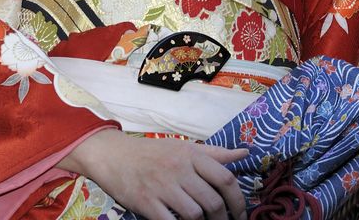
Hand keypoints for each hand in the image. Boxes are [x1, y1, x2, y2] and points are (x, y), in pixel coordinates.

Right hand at [59, 129, 248, 219]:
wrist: (114, 155)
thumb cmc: (153, 153)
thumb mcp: (184, 147)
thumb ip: (215, 154)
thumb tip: (244, 154)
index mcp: (192, 155)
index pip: (225, 178)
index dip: (238, 200)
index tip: (242, 213)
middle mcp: (179, 169)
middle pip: (213, 201)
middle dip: (223, 219)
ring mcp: (162, 186)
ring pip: (195, 214)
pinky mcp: (146, 202)